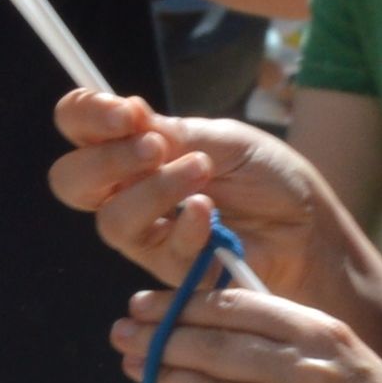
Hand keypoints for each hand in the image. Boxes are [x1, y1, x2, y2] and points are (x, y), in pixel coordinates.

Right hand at [52, 89, 333, 308]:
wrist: (310, 225)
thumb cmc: (268, 177)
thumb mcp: (223, 139)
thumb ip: (173, 133)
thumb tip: (127, 114)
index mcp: (133, 150)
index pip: (78, 128)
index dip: (85, 116)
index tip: (123, 112)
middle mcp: (128, 192)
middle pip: (70, 181)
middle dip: (107, 159)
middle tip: (154, 146)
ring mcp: (148, 234)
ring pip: (111, 220)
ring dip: (153, 189)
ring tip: (199, 170)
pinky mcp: (174, 270)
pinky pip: (159, 252)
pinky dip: (184, 225)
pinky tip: (209, 210)